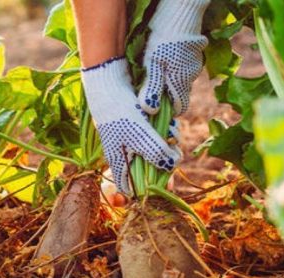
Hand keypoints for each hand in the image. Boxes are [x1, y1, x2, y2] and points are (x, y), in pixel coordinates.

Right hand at [82, 57, 180, 192]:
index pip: (128, 187)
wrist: (109, 81)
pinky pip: (154, 135)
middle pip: (147, 168)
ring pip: (153, 150)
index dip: (144, 191)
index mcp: (118, 160)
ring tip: (172, 134)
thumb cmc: (120, 112)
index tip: (162, 186)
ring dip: (167, 144)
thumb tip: (171, 166)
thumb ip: (156, 153)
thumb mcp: (140, 135)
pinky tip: (170, 124)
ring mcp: (131, 138)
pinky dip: (163, 132)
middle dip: (163, 162)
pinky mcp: (138, 125)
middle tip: (174, 153)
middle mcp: (124, 152)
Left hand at [139, 0, 209, 115]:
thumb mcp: (153, 63)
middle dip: (166, 93)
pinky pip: (184, 65)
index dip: (168, 110)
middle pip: (179, 93)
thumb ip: (152, 87)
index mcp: (181, 83)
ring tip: (154, 68)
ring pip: (181, 79)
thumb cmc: (163, 38)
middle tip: (148, 85)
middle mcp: (191, 76)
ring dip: (169, 78)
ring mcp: (195, 63)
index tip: (155, 106)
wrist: (180, 11)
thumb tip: (150, 111)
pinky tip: (164, 55)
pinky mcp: (195, 52)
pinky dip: (174, 66)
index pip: (180, 108)